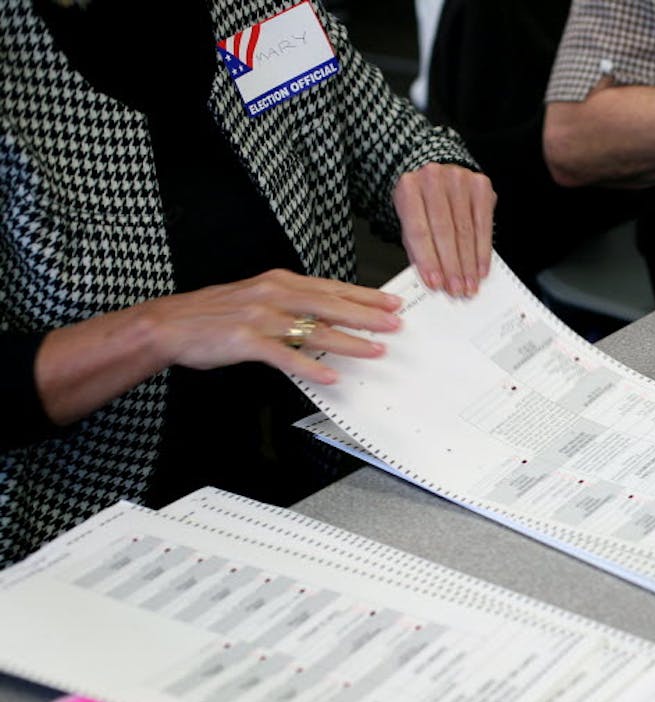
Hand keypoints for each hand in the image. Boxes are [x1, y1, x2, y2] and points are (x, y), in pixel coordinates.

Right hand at [139, 269, 401, 385]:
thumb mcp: (258, 298)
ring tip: (374, 350)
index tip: (391, 302)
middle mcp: (273, 295)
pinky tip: (330, 376)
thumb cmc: (215, 313)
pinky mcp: (245, 341)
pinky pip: (284, 356)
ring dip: (348, 342)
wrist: (169, 323)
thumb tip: (329, 316)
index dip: (364, 296)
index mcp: (279, 282)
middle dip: (366, 315)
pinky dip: (309, 367)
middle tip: (395, 324)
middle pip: (330, 304)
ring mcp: (260, 318)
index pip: (331, 287)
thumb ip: (292, 303)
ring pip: (313, 330)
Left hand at [393, 163, 495, 296]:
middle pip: (444, 231)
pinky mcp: (480, 185)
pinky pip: (484, 224)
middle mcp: (433, 178)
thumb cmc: (424, 204)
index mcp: (408, 188)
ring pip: (465, 230)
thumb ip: (418, 247)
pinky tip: (481, 268)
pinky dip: (483, 250)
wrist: (440, 178)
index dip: (428, 260)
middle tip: (456, 289)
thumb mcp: (412, 222)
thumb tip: (433, 279)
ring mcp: (459, 179)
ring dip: (469, 263)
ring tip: (469, 284)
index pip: (419, 230)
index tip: (436, 284)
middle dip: (452, 265)